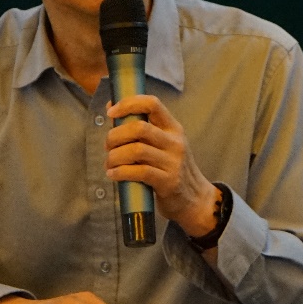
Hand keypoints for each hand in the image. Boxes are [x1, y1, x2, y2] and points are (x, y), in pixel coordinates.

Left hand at [105, 95, 217, 236]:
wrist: (195, 199)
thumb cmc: (171, 168)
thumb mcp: (164, 145)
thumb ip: (142, 129)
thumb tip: (112, 107)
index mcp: (173, 128)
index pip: (152, 104)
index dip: (128, 104)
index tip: (111, 112)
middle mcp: (175, 142)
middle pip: (139, 128)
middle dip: (115, 136)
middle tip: (107, 146)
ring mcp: (173, 162)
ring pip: (136, 150)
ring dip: (115, 156)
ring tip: (109, 163)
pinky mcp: (168, 181)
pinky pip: (139, 172)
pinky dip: (120, 172)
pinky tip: (113, 174)